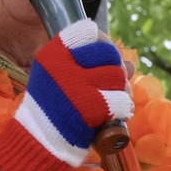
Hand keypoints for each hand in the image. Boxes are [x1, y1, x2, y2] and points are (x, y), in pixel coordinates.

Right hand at [0, 19, 132, 170]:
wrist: (41, 139)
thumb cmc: (53, 106)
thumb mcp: (61, 78)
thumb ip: (90, 67)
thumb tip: (130, 63)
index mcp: (52, 54)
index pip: (87, 31)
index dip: (101, 41)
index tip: (101, 57)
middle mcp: (62, 66)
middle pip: (108, 52)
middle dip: (116, 67)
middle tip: (113, 83)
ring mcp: (76, 87)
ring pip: (118, 76)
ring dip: (123, 89)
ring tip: (116, 99)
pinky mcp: (90, 108)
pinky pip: (121, 101)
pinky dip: (124, 108)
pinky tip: (118, 114)